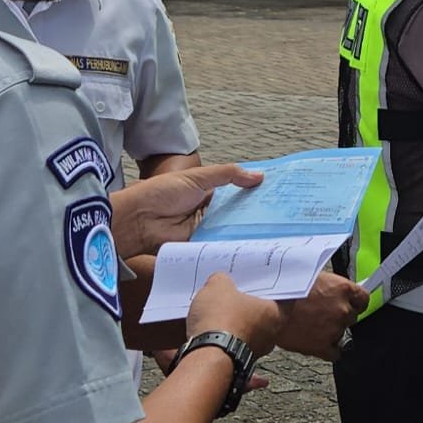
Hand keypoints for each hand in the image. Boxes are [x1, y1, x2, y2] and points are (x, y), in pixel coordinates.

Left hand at [110, 163, 262, 257]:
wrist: (139, 219)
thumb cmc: (163, 192)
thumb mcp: (198, 177)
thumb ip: (228, 175)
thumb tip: (259, 176)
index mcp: (208, 192)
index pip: (237, 194)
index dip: (254, 195)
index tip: (277, 196)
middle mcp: (209, 212)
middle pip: (237, 214)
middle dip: (255, 216)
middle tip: (282, 218)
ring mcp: (205, 230)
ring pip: (231, 231)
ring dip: (246, 232)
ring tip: (275, 233)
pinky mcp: (200, 246)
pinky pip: (219, 246)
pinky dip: (232, 246)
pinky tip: (253, 247)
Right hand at [185, 272, 283, 357]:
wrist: (205, 355)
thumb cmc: (220, 319)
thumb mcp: (218, 286)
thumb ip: (223, 279)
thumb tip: (221, 281)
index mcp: (276, 313)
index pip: (283, 294)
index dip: (270, 284)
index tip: (261, 277)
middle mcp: (272, 334)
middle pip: (264, 312)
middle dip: (250, 302)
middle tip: (236, 289)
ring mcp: (256, 350)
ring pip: (249, 329)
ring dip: (237, 320)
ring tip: (219, 307)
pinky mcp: (238, 360)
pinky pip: (235, 342)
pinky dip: (227, 335)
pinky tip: (212, 325)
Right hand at [275, 272, 370, 360]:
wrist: (266, 309)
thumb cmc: (283, 290)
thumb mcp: (310, 276)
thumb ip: (328, 285)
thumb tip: (335, 290)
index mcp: (342, 288)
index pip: (363, 298)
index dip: (355, 302)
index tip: (350, 304)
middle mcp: (342, 309)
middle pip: (352, 316)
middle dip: (339, 315)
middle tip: (322, 313)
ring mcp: (334, 329)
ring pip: (342, 333)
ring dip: (331, 330)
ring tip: (312, 325)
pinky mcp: (323, 346)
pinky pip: (335, 352)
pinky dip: (328, 348)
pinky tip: (316, 341)